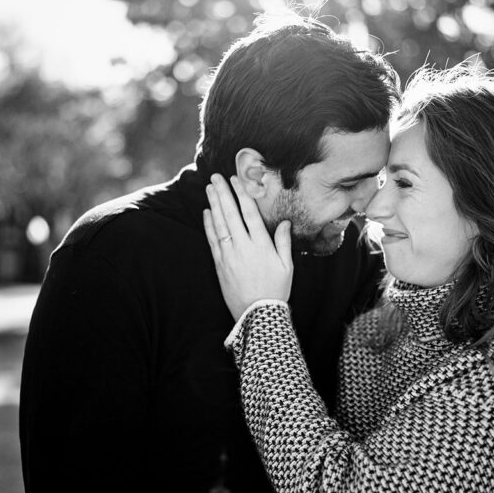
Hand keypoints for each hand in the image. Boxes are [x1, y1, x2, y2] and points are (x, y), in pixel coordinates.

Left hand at [203, 173, 292, 320]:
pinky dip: (209, 225)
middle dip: (223, 193)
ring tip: (210, 188)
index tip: (236, 180)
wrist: (257, 315)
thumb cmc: (275, 290)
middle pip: (231, 214)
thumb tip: (284, 222)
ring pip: (219, 224)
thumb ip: (283, 242)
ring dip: (214, 204)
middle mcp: (243, 247)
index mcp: (261, 245)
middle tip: (216, 177)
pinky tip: (207, 212)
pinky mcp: (219, 264)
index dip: (242, 194)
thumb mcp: (286, 266)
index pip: (249, 213)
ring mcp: (229, 255)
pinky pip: (212, 240)